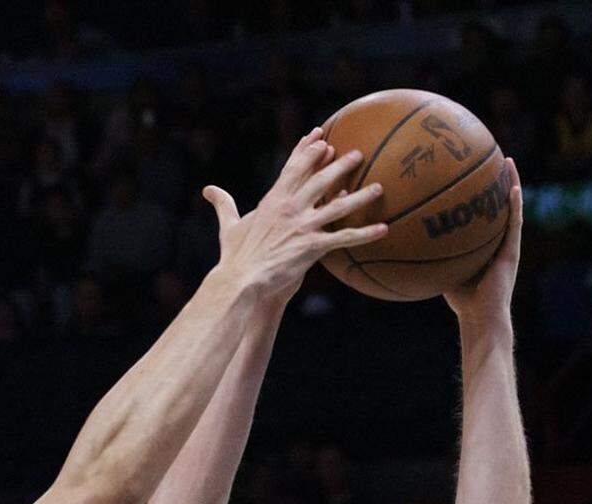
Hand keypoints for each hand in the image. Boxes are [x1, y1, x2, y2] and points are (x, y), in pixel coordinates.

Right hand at [204, 127, 386, 299]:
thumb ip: (224, 205)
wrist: (240, 280)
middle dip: (339, 165)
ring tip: (379, 187)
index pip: (293, 168)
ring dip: (360, 196)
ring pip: (338, 206)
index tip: (320, 136)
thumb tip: (208, 190)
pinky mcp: (312, 247)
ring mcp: (303, 226)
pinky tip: (383, 229)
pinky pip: (344, 238)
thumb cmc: (234, 257)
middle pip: (320, 179)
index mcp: (273, 200)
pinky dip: (364, 234)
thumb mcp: (229, 227)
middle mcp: (290, 208)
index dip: (307, 150)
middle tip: (357, 154)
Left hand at [444, 157, 521, 326]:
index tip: (464, 171)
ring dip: (510, 183)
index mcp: (481, 241)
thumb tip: (400, 242)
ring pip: (509, 208)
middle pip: (493, 204)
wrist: (480, 316)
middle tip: (487, 155)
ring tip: (507, 160)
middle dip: (491, 181)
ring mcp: (506, 243)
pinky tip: (512, 186)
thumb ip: (428, 254)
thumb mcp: (439, 270)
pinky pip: (514, 223)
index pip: (477, 211)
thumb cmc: (459, 299)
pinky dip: (514, 205)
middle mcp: (495, 238)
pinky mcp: (513, 251)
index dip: (473, 192)